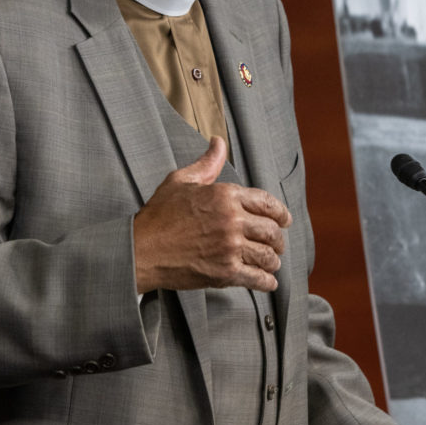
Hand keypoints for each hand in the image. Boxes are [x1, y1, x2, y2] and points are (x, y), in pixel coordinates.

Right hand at [133, 137, 292, 293]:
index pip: (267, 203)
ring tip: (272, 262)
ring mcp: (230, 248)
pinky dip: (266, 281)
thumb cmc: (158, 215)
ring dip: (274, 260)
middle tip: (278, 244)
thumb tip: (218, 142)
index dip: (281, 213)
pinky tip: (268, 281)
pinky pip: (257, 278)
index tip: (285, 220)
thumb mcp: (181, 181)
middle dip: (278, 239)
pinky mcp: (225, 273)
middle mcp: (232, 220)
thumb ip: (207, 163)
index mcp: (226, 195)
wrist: (140, 250)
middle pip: (272, 230)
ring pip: (267, 255)